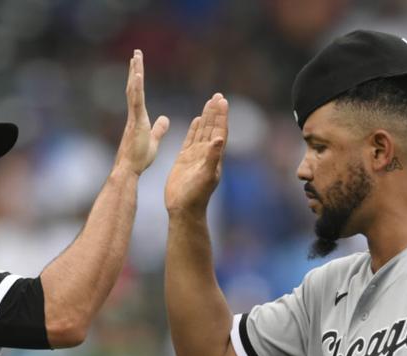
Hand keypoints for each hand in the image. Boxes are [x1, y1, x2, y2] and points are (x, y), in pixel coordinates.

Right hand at [116, 50, 169, 175]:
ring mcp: (133, 118)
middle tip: (136, 53)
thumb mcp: (153, 140)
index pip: (137, 95)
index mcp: (138, 118)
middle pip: (133, 87)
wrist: (128, 170)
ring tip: (136, 56)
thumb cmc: (138, 159)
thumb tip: (165, 119)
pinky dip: (137, 87)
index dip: (137, 80)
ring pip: (133, 90)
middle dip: (135, 69)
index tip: (138, 66)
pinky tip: (138, 74)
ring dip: (135, 72)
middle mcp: (133, 115)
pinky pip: (136, 101)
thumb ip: (158, 129)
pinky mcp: (136, 122)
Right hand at [164, 93, 227, 215]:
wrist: (183, 208)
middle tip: (218, 95)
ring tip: (210, 102)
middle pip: (213, 127)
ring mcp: (195, 155)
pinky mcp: (184, 159)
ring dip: (207, 117)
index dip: (222, 116)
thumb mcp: (206, 175)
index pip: (219, 131)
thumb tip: (220, 139)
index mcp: (214, 156)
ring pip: (202, 131)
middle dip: (216, 112)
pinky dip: (194, 129)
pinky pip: (191, 139)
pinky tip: (196, 120)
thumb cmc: (196, 195)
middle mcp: (206, 153)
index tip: (223, 100)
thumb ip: (213, 157)